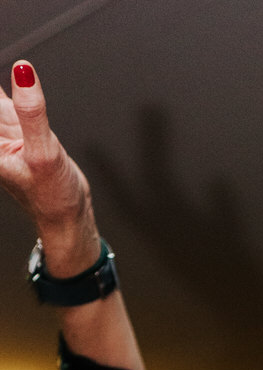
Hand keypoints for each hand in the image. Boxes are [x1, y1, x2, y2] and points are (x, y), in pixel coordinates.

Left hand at [0, 62, 93, 263]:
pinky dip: (15, 91)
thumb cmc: (53, 197)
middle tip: (19, 72)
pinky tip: (18, 79)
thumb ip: (32, 112)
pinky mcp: (20, 130)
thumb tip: (23, 72)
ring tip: (20, 74)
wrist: (68, 216)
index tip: (11, 81)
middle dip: (2, 95)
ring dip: (8, 93)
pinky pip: (12, 102)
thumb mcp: (43, 153)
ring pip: (0, 101)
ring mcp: (6, 131)